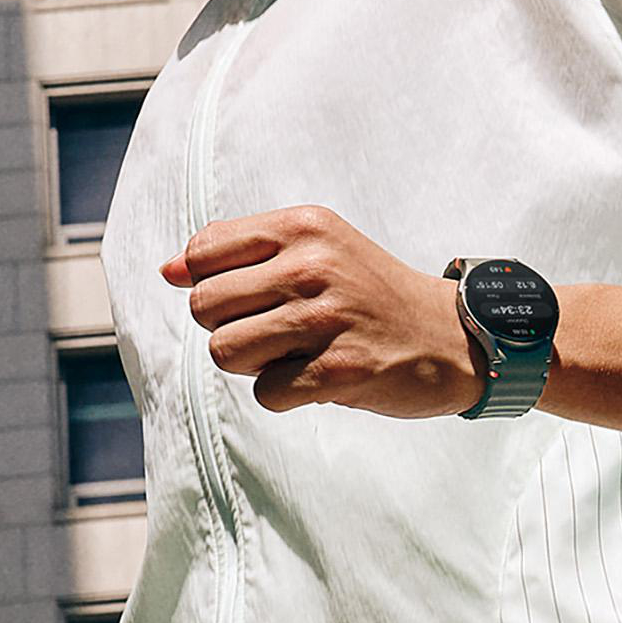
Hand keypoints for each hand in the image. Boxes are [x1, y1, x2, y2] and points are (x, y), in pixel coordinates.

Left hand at [159, 205, 487, 418]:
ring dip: (253, 364)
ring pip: (225, 352)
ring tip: (295, 353)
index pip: (202, 253)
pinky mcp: (340, 371)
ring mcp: (327, 318)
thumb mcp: (317, 248)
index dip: (212, 284)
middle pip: (203, 306)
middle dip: (229, 328)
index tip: (253, 296)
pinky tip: (318, 378)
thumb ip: (240, 251)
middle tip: (278, 330)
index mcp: (304, 227)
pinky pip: (265, 394)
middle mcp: (313, 265)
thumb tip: (167, 270)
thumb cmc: (372, 294)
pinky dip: (283, 395)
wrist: (455, 337)